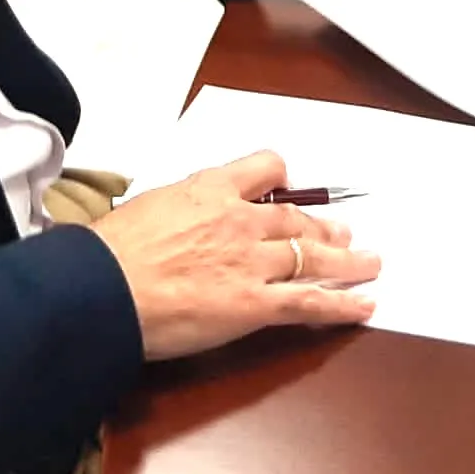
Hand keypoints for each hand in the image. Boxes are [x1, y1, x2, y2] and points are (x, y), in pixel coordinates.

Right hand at [91, 150, 379, 359]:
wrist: (105, 288)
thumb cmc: (112, 252)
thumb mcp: (146, 207)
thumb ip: (176, 209)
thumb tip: (174, 219)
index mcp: (210, 190)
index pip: (263, 168)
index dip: (283, 179)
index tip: (289, 189)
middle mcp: (239, 220)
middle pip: (296, 217)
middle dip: (322, 226)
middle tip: (342, 232)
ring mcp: (252, 261)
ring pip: (313, 255)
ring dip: (347, 260)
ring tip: (369, 262)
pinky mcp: (256, 304)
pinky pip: (310, 301)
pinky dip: (342, 304)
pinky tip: (364, 305)